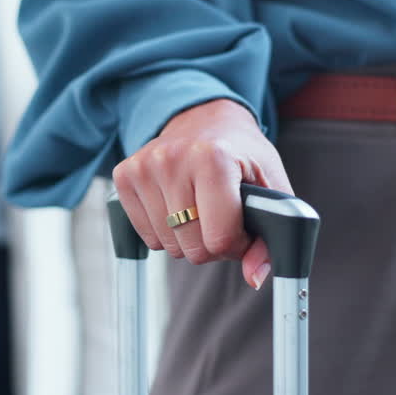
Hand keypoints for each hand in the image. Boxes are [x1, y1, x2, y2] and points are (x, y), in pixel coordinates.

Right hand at [112, 98, 291, 289]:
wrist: (205, 118)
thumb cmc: (241, 154)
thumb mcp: (270, 188)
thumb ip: (270, 235)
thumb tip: (256, 277)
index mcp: (213, 158)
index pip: (219, 238)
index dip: (237, 244)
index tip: (242, 228)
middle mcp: (172, 159)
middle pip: (192, 247)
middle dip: (212, 244)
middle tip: (221, 218)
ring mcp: (144, 167)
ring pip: (167, 245)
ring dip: (187, 238)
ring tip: (199, 209)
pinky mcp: (125, 175)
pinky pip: (146, 235)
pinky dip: (164, 232)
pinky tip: (177, 205)